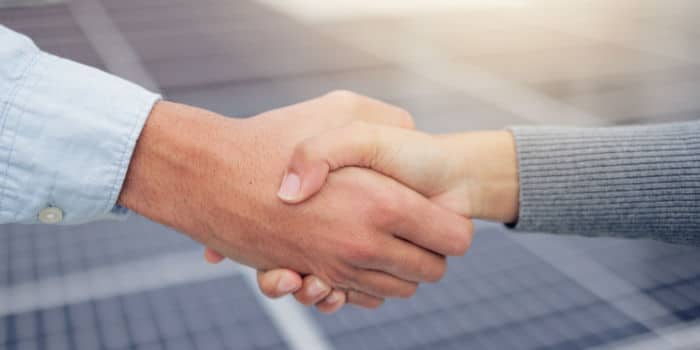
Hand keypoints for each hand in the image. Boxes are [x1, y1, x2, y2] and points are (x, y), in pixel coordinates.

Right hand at [119, 92, 472, 306]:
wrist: (206, 177)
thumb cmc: (272, 138)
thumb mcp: (339, 109)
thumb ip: (388, 121)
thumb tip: (414, 135)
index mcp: (384, 204)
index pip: (454, 238)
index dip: (452, 226)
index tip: (438, 212)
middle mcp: (363, 245)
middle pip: (430, 273)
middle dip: (429, 254)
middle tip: (414, 228)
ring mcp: (334, 267)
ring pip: (395, 291)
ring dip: (396, 273)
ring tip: (384, 240)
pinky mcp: (309, 277)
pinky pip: (354, 298)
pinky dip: (359, 287)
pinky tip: (350, 255)